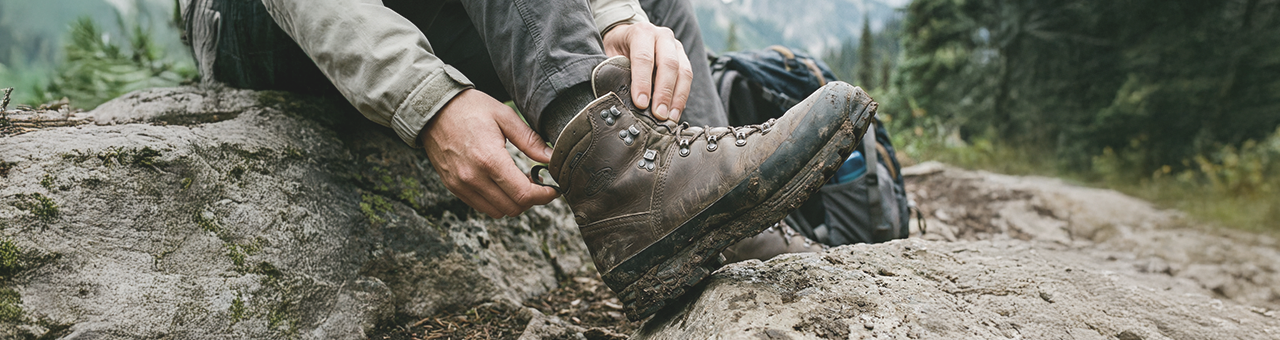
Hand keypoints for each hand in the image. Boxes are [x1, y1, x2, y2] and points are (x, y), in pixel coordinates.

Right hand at [420, 89, 558, 217]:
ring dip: (513, 203)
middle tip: (537, 184)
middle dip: (531, 200)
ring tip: (519, 183)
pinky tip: (501, 184)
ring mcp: (461, 185)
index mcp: (489, 159)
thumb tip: (551, 158)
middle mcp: (473, 177)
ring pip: (498, 212)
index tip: (552, 190)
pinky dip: (496, 202)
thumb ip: (530, 140)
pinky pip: (481, 206)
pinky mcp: (453, 187)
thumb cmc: (470, 108)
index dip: (544, 196)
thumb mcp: (505, 116)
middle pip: (513, 207)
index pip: (523, 194)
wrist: (432, 108)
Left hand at [602, 22, 692, 121]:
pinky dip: (682, 98)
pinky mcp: (683, 58)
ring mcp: (676, 47)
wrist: (626, 37)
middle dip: (664, 92)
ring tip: (669, 118)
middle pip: (668, 64)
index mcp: (641, 33)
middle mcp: (662, 36)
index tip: (640, 103)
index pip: (644, 57)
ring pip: (683, 72)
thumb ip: (614, 73)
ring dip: (677, 98)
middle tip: (658, 114)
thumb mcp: (610, 56)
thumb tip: (617, 99)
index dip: (642, 82)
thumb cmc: (617, 49)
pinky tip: (675, 113)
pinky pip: (687, 79)